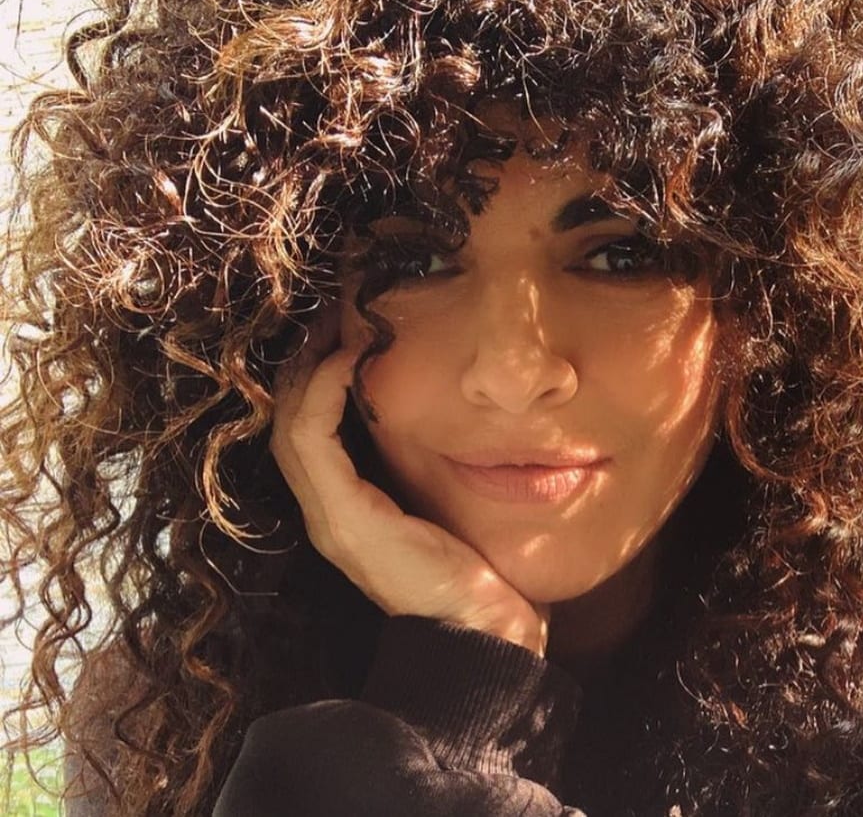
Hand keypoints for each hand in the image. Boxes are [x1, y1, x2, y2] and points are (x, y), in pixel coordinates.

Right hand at [269, 309, 547, 654]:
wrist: (483, 638)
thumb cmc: (475, 575)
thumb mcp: (446, 512)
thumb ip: (431, 476)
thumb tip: (453, 425)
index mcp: (347, 512)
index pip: (308, 432)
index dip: (317, 380)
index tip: (346, 332)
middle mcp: (327, 514)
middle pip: (289, 422)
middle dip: (305, 365)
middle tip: (331, 316)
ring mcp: (330, 519)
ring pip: (291, 424)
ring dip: (309, 369)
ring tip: (336, 326)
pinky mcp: (345, 521)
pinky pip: (313, 440)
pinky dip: (326, 393)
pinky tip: (353, 360)